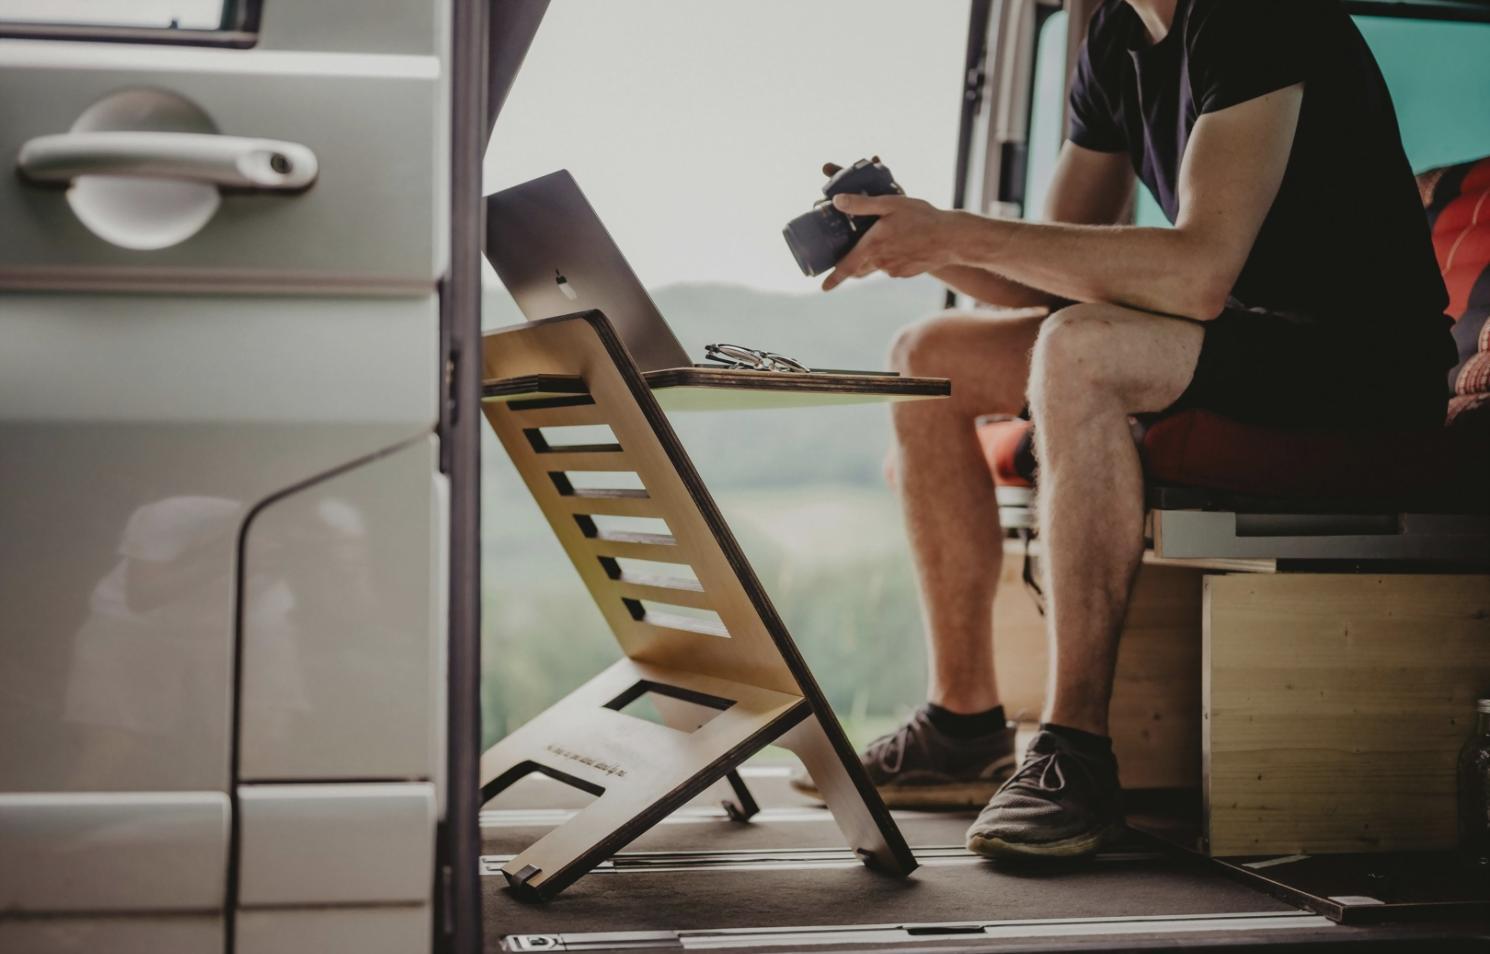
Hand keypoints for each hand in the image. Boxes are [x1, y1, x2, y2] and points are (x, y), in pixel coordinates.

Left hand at [821, 193, 959, 291]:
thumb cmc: (921, 217)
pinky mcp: (906, 273)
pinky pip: (891, 267)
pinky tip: (902, 243)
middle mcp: (881, 262)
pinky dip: (891, 258)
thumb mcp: (890, 203)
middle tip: (847, 255)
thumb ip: (862, 204)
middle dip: (851, 263)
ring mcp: (894, 270)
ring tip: (883, 239)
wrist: (951, 238)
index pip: (847, 267)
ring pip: (876, 266)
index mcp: (872, 245)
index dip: (834, 278)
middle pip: (859, 267)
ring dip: (874, 256)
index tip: (823, 288)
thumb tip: (837, 202)